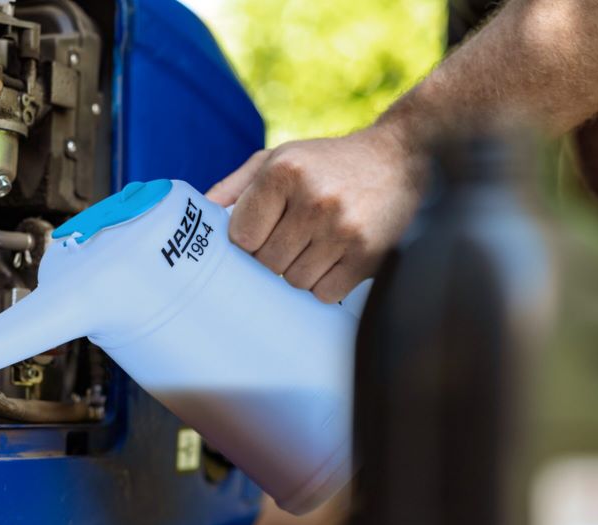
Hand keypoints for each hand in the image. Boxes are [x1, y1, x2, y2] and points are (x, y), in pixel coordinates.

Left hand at [207, 124, 425, 302]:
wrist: (403, 158)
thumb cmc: (329, 163)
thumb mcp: (279, 158)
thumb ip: (235, 187)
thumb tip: (194, 217)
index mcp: (284, 171)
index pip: (241, 237)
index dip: (248, 242)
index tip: (262, 234)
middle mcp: (313, 198)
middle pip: (267, 263)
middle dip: (275, 257)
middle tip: (294, 239)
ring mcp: (342, 229)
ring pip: (295, 282)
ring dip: (300, 272)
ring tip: (318, 244)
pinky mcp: (367, 255)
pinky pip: (325, 293)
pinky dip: (326, 283)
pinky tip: (336, 257)